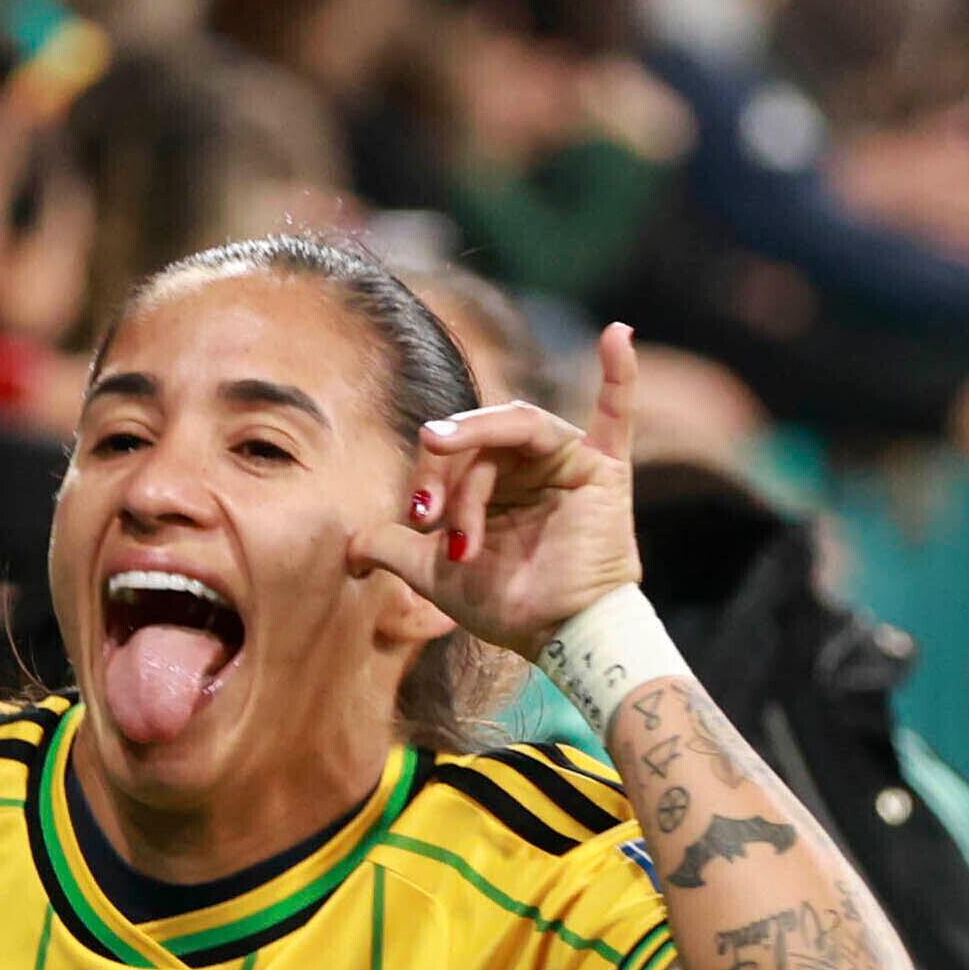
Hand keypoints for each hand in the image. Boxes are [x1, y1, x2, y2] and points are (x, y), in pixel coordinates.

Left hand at [351, 322, 644, 659]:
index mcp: (491, 478)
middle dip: (447, 474)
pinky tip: (618, 334)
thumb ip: (390, 546)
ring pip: (516, 430)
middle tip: (427, 514)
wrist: (554, 634)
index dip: (427, 477)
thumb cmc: (502, 603)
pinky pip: (616, 415)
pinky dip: (621, 373)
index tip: (416, 519)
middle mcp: (527, 463)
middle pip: (479, 437)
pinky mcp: (602, 470)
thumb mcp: (431, 571)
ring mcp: (566, 461)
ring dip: (481, 467)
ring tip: (452, 494)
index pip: (450, 451)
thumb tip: (347, 545)